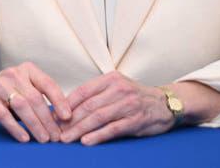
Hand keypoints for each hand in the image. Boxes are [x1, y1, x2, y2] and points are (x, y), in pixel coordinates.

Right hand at [0, 63, 72, 142]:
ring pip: (22, 106)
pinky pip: (4, 115)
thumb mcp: (24, 88)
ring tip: (43, 138)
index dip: (60, 101)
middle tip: (55, 136)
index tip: (67, 117)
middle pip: (36, 98)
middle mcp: (14, 74)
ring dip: (35, 125)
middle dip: (48, 120)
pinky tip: (24, 137)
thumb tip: (61, 120)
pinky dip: (16, 128)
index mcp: (27, 70)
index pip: (48, 84)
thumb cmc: (6, 91)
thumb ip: (40, 99)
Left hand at [59, 72, 173, 144]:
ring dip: (79, 129)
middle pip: (88, 106)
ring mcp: (128, 104)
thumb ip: (95, 95)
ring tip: (66, 138)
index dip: (65, 105)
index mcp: (110, 79)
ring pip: (98, 117)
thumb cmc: (135, 97)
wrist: (165, 103)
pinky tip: (86, 140)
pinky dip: (98, 135)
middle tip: (56, 131)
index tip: (53, 116)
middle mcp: (118, 89)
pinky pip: (113, 128)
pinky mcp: (136, 120)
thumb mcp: (116, 88)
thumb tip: (67, 108)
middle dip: (69, 120)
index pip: (82, 92)